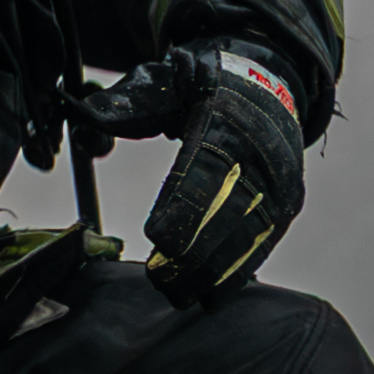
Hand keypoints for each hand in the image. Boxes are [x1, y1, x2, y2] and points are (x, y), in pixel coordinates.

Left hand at [76, 44, 304, 308]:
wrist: (268, 83)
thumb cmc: (208, 84)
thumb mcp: (168, 78)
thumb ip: (129, 102)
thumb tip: (87, 117)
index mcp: (227, 118)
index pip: (208, 167)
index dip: (184, 204)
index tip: (156, 236)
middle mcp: (261, 153)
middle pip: (230, 210)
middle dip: (195, 249)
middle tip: (158, 275)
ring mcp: (278, 182)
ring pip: (249, 236)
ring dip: (213, 271)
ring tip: (178, 294)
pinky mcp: (286, 204)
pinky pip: (264, 245)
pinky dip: (238, 273)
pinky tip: (210, 295)